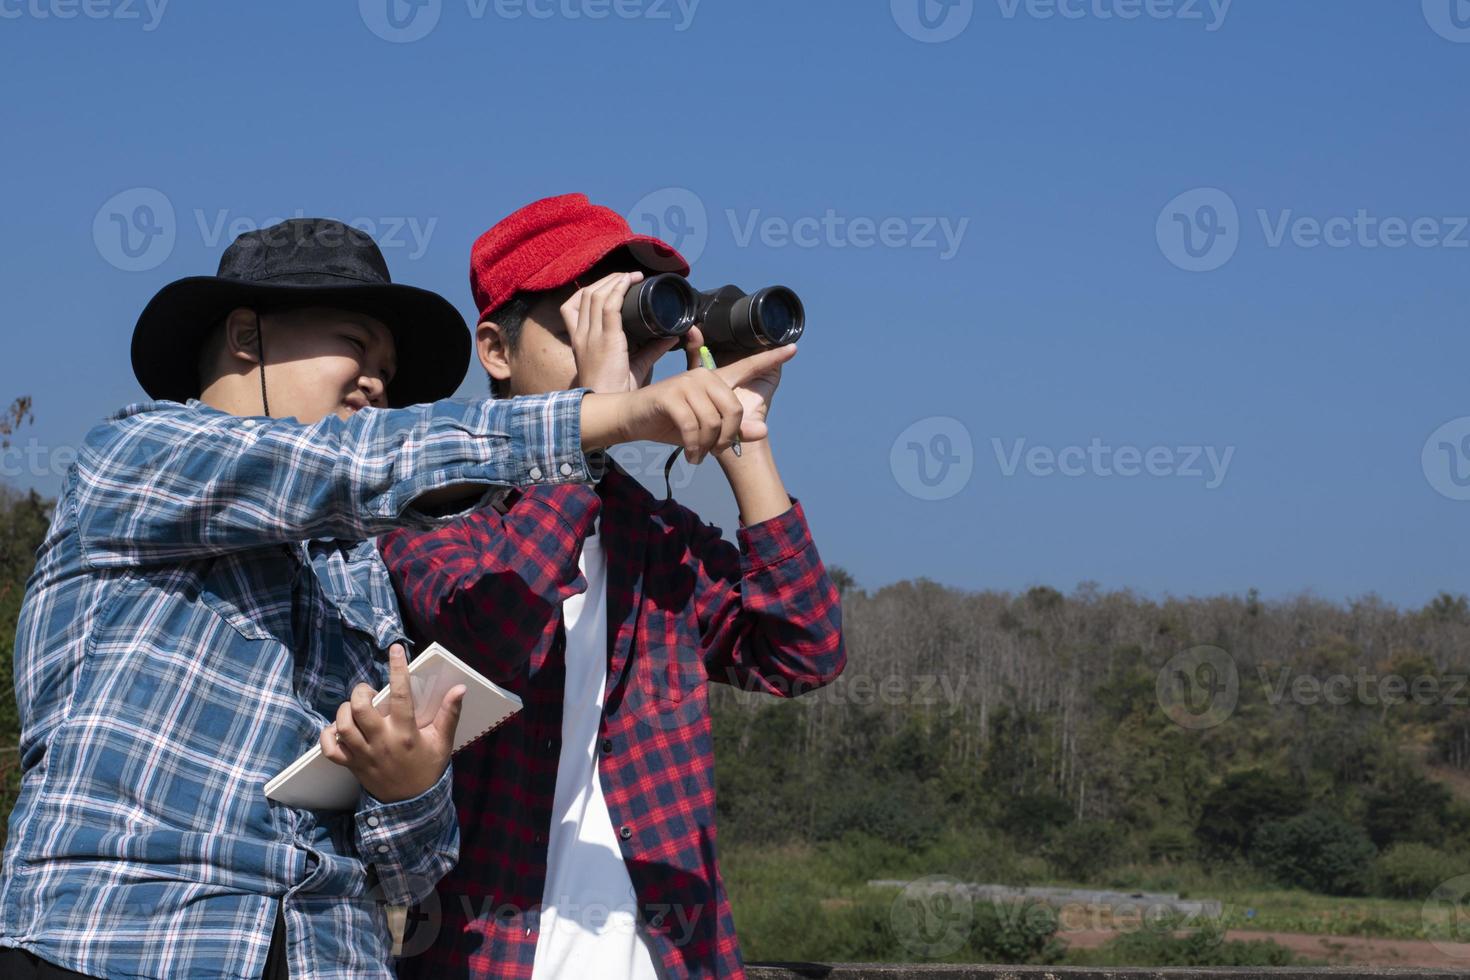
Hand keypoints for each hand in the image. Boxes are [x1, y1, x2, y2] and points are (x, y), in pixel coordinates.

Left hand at [320, 644, 465, 802]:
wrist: (411, 804)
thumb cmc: (427, 768)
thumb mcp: (442, 742)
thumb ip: (450, 714)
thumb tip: (459, 688)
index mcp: (405, 734)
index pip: (401, 695)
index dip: (397, 669)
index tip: (395, 650)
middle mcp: (381, 742)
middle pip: (360, 709)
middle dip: (361, 692)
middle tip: (369, 692)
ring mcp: (363, 755)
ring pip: (343, 726)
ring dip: (345, 710)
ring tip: (356, 707)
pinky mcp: (351, 765)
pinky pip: (330, 749)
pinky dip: (328, 735)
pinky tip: (338, 727)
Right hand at [562, 271, 680, 393]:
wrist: (608, 408)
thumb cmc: (617, 391)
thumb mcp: (633, 365)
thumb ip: (651, 349)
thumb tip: (672, 335)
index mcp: (579, 340)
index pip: (573, 305)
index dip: (591, 290)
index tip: (612, 285)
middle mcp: (582, 335)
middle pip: (586, 294)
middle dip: (607, 281)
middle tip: (628, 277)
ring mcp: (591, 336)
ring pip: (596, 295)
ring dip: (615, 281)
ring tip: (632, 277)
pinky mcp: (606, 340)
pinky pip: (609, 306)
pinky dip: (619, 289)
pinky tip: (630, 282)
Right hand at [597, 344, 796, 462]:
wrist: (630, 420)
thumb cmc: (668, 423)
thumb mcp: (705, 430)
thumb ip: (734, 430)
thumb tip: (763, 430)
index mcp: (714, 380)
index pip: (747, 366)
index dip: (771, 358)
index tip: (794, 348)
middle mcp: (703, 376)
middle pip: (734, 410)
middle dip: (726, 439)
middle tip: (714, 452)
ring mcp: (687, 383)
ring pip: (714, 422)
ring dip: (707, 446)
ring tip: (698, 455)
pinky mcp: (671, 396)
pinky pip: (694, 428)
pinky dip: (694, 447)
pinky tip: (690, 455)